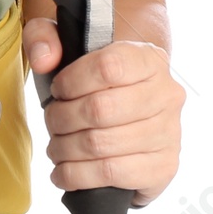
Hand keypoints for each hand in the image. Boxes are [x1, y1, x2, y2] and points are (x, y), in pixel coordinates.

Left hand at [23, 17, 184, 207]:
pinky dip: (78, 176)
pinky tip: (64, 172)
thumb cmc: (93, 79)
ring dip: (65, 149)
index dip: (71, 82)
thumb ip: (44, 37)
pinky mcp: (163, 167)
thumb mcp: (65, 45)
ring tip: (55, 147)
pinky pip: (112, 174)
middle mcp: (166, 94)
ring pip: (102, 145)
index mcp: (148, 58)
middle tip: (51, 123)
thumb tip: (43, 60)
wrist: (129, 112)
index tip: (57, 90)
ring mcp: (169, 133)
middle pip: (100, 110)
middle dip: (62, 119)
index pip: (107, 67)